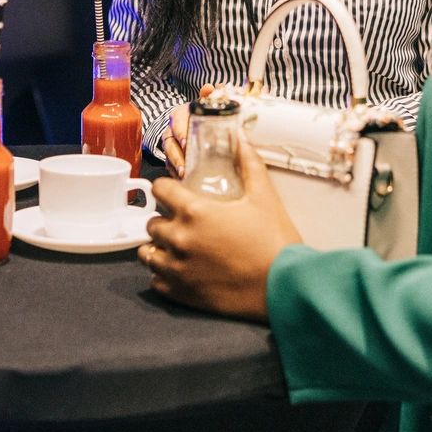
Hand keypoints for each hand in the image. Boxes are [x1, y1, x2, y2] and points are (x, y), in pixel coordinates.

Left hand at [141, 139, 301, 320]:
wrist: (284, 288)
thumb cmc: (275, 242)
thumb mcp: (264, 197)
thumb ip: (248, 164)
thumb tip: (240, 138)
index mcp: (194, 211)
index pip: (159, 189)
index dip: (167, 188)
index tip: (176, 192)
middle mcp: (179, 238)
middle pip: (151, 223)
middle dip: (164, 220)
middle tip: (183, 223)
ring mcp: (177, 268)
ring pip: (148, 253)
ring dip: (159, 248)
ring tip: (177, 248)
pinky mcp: (181, 293)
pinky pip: (156, 281)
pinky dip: (164, 275)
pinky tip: (181, 271)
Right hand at [162, 83, 233, 175]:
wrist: (207, 128)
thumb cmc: (207, 116)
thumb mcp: (211, 105)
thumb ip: (212, 96)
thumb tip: (210, 88)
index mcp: (182, 113)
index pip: (177, 118)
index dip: (180, 130)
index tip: (186, 142)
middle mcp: (174, 128)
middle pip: (169, 140)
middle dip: (176, 153)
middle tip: (185, 164)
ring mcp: (172, 144)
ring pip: (168, 154)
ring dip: (176, 165)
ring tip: (184, 174)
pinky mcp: (173, 158)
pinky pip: (170, 166)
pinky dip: (175, 173)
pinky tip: (183, 180)